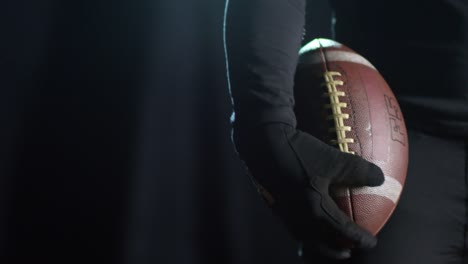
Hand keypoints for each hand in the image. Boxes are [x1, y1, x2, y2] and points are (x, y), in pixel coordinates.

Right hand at [233, 123, 383, 259]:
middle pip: (320, 244)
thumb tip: (380, 178)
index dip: (360, 239)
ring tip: (326, 241)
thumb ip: (357, 170)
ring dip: (318, 244)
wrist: (261, 145)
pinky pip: (292, 226)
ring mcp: (284, 213)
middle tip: (348, 252)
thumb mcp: (332, 158)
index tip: (372, 242)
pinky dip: (304, 231)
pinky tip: (306, 218)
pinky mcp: (274, 204)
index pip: (342, 232)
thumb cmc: (298, 151)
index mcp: (315, 210)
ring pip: (304, 237)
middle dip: (335, 251)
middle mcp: (299, 217)